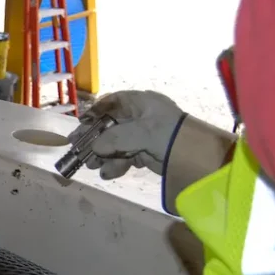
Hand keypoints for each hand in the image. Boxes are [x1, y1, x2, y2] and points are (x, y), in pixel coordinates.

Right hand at [69, 89, 184, 179]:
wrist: (197, 158)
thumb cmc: (169, 135)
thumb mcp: (141, 133)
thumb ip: (114, 138)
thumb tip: (95, 147)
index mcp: (143, 103)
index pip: (115, 102)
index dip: (97, 111)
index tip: (82, 122)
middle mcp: (143, 117)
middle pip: (111, 125)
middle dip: (95, 138)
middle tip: (77, 147)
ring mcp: (145, 136)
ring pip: (116, 143)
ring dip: (102, 154)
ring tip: (91, 165)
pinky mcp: (148, 153)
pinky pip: (126, 157)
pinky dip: (116, 165)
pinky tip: (108, 173)